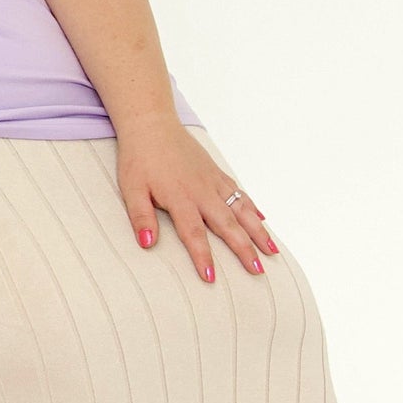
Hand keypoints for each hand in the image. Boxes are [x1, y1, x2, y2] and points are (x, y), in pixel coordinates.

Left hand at [114, 122, 274, 281]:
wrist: (151, 124)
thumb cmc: (139, 159)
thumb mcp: (131, 189)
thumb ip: (140, 217)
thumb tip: (147, 244)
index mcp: (181, 199)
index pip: (194, 235)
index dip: (202, 257)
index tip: (211, 278)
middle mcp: (203, 192)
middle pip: (228, 226)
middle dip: (244, 250)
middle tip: (257, 271)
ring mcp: (213, 181)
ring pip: (241, 210)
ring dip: (258, 231)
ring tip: (272, 251)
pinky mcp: (217, 173)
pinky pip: (239, 193)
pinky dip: (252, 207)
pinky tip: (262, 220)